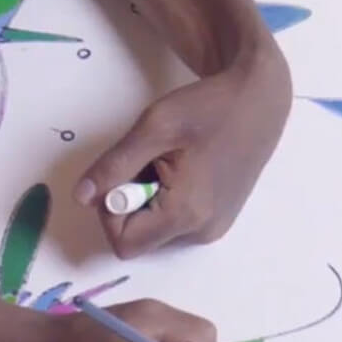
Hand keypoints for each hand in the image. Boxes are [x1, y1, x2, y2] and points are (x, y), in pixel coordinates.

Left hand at [74, 46, 291, 258]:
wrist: (261, 99)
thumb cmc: (209, 107)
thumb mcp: (153, 128)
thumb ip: (114, 166)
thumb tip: (81, 198)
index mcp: (186, 213)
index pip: (123, 242)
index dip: (110, 213)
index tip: (122, 175)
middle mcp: (201, 231)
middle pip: (139, 238)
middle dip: (129, 203)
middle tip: (148, 163)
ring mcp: (212, 229)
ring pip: (154, 230)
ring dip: (146, 200)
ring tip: (169, 162)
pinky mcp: (218, 220)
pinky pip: (174, 223)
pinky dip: (165, 199)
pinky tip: (183, 169)